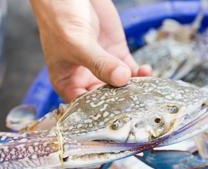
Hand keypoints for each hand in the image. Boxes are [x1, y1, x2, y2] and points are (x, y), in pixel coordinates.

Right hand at [30, 0, 150, 101]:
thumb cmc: (61, 17)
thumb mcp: (78, 43)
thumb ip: (99, 63)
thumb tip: (122, 79)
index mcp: (67, 81)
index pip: (83, 105)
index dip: (98, 111)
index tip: (117, 112)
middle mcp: (85, 78)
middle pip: (105, 98)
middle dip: (120, 100)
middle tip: (136, 102)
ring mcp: (103, 67)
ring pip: (121, 85)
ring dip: (133, 87)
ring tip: (144, 88)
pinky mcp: (117, 55)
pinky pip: (131, 70)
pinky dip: (140, 73)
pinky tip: (146, 72)